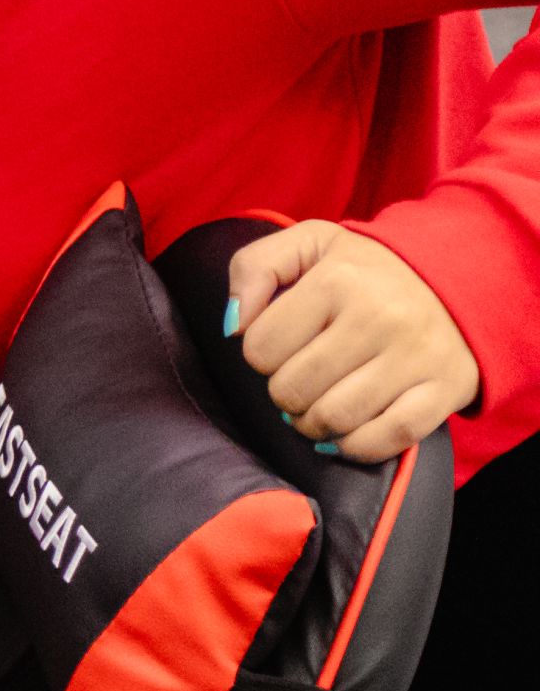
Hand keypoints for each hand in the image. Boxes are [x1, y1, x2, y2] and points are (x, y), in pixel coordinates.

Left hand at [228, 221, 478, 465]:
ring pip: (333, 419)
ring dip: (313, 424)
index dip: (261, 355)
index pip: (260, 349)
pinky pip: (387, 438)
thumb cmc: (366, 270)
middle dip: (284, 393)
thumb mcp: (307, 244)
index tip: (284, 347)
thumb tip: (234, 326)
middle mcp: (380, 317)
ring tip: (319, 404)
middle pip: (292, 390)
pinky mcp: (446, 389)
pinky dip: (357, 445)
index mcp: (338, 279)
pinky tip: (347, 431)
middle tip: (301, 379)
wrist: (457, 280)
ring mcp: (416, 356)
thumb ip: (254, 268)